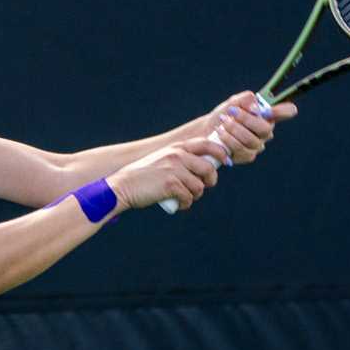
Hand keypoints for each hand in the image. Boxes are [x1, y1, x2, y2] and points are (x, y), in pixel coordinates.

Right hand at [106, 138, 223, 212]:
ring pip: (199, 187)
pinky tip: (177, 203)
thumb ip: (182, 159)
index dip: (221, 153)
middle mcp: (178, 156)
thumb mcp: (164, 160)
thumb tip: (205, 169)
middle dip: (210, 181)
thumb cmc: (144, 176)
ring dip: (194, 195)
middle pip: (209, 169)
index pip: (208, 145)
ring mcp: (175, 170)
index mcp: (178, 147)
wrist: (124, 185)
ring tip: (183, 197)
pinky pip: (188, 198)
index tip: (225, 162)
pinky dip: (184, 204)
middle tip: (203, 187)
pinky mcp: (171, 185)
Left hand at [202, 93, 298, 165]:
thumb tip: (255, 106)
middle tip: (231, 112)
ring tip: (222, 122)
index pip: (287, 111)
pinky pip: (240, 150)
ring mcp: (258, 145)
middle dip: (246, 119)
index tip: (269, 110)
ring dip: (234, 129)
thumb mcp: (234, 102)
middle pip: (265, 129)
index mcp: (268, 115)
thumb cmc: (226, 114)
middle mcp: (266, 132)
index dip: (284, 110)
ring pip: (251, 140)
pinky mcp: (247, 156)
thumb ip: (245, 100)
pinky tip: (220, 133)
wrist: (209, 130)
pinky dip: (228, 139)